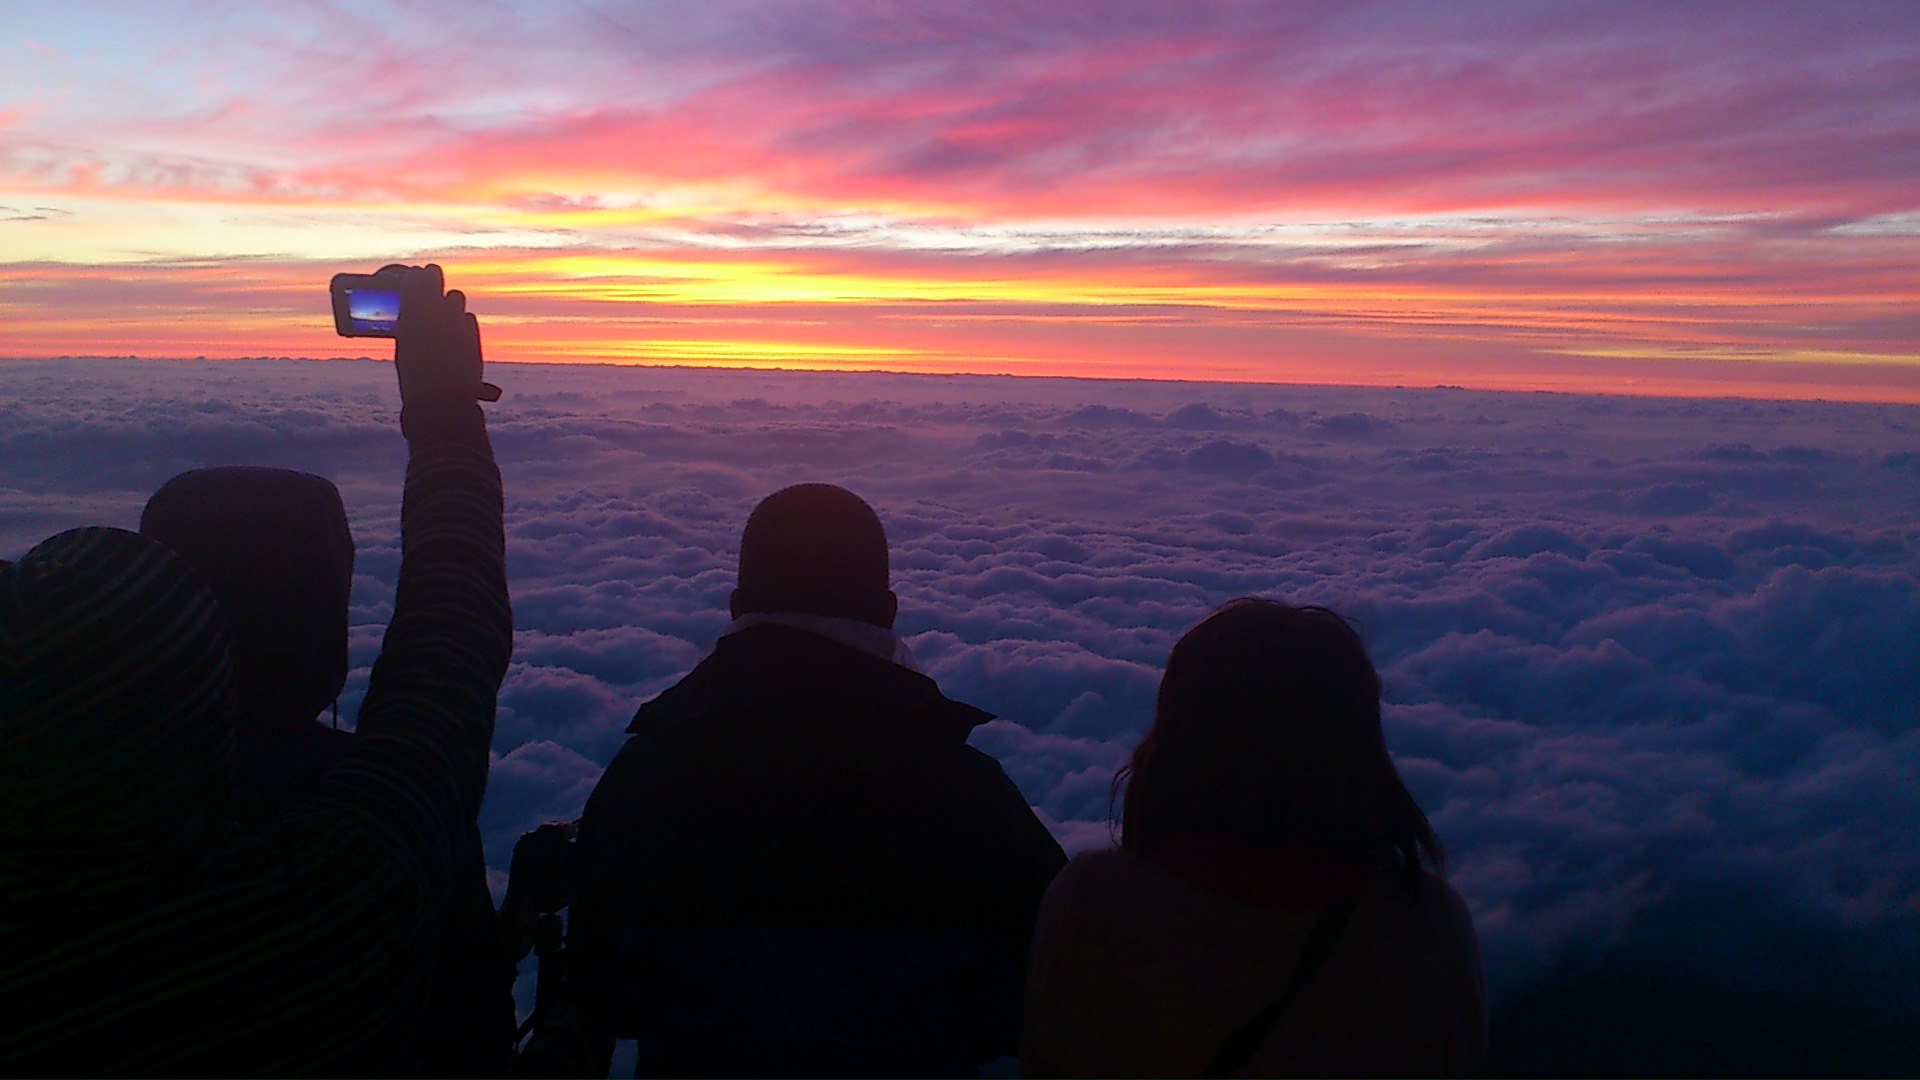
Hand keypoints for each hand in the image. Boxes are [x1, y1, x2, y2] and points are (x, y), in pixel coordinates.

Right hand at [392, 263, 501, 403]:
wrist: (443, 398)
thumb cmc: (416, 378)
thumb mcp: (405, 347)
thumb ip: (411, 325)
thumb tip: (414, 313)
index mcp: (411, 315)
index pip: (415, 279)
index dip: (416, 275)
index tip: (416, 273)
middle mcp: (434, 312)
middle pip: (436, 278)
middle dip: (433, 278)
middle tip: (431, 277)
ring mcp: (455, 320)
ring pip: (455, 297)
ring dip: (449, 301)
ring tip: (444, 311)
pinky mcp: (472, 332)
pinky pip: (467, 317)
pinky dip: (461, 321)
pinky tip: (456, 331)